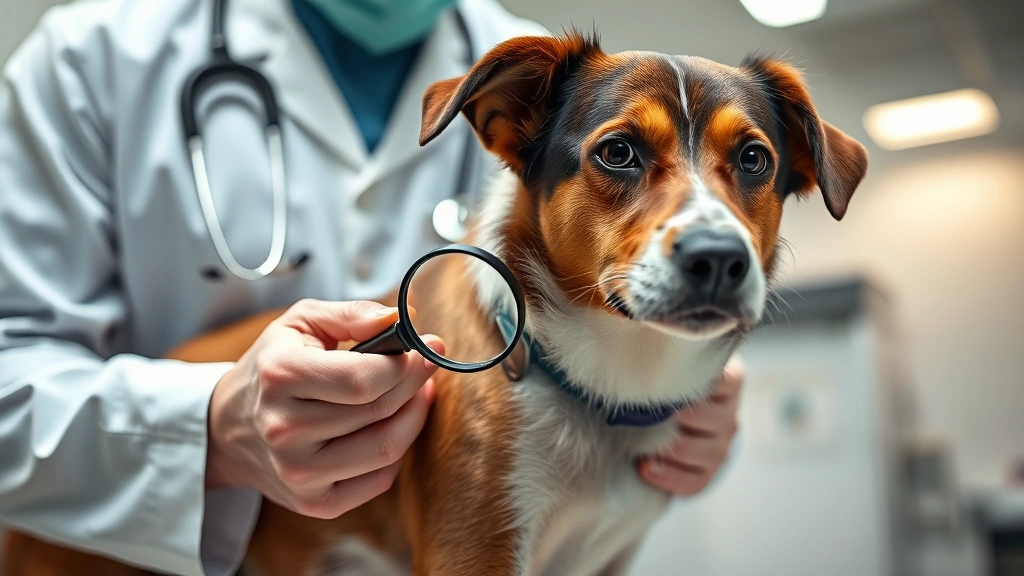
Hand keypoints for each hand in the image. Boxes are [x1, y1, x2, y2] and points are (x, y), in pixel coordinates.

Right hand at [205, 299, 442, 518]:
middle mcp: (284, 429)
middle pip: (379, 411)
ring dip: (414, 417)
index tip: (426, 347)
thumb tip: (400, 318)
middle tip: (427, 365)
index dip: (405, 364)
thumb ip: (352, 314)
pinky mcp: (313, 502)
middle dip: (415, 384)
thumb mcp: (301, 322)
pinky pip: (380, 480)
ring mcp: (298, 472)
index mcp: (280, 376)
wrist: (227, 428)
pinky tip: (392, 426)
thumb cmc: (273, 366)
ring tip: (417, 393)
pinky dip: (397, 452)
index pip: (363, 379)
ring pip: (387, 449)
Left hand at [638, 354, 743, 495]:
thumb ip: (667, 352)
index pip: (728, 381)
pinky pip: (696, 481)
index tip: (673, 384)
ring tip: (643, 444)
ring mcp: (722, 445)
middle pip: (717, 420)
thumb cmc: (662, 380)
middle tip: (655, 413)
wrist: (656, 415)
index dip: (702, 385)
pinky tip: (646, 467)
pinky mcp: (707, 472)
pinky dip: (670, 477)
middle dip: (684, 418)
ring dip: (673, 449)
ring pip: (707, 452)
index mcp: (728, 380)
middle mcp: (730, 413)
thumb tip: (644, 330)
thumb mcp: (671, 362)